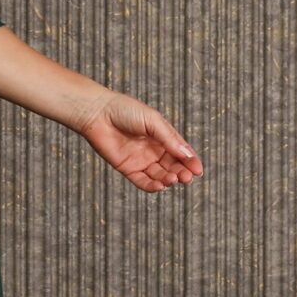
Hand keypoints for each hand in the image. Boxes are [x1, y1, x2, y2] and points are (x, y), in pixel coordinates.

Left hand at [74, 92, 203, 192]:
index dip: (191, 161)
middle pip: (173, 166)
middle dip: (182, 173)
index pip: (181, 152)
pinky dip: (152, 186)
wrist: (98, 113)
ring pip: (160, 175)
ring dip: (168, 179)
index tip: (198, 170)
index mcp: (162, 136)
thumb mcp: (152, 121)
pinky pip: (142, 181)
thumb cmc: (125, 110)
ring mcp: (141, 160)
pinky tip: (160, 186)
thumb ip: (169, 138)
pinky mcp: (127, 168)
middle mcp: (153, 150)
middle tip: (187, 178)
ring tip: (172, 179)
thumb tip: (188, 155)